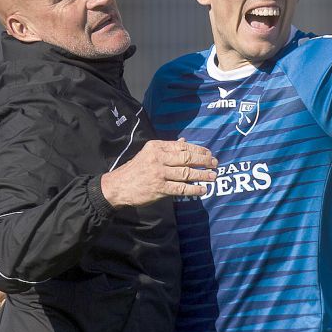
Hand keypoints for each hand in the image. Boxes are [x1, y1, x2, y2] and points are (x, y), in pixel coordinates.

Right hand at [100, 139, 216, 206]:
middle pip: (187, 158)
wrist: (117, 186)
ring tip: (213, 176)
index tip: (209, 153)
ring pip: (186, 172)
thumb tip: (184, 141)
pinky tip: (203, 189)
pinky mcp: (159, 188)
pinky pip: (181, 188)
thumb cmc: (136, 169)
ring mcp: (159, 173)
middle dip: (204, 160)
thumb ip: (167, 148)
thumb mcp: (149, 153)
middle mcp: (158, 158)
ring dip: (202, 174)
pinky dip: (193, 189)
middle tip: (215, 163)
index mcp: (156, 147)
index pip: (182, 146)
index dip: (198, 150)